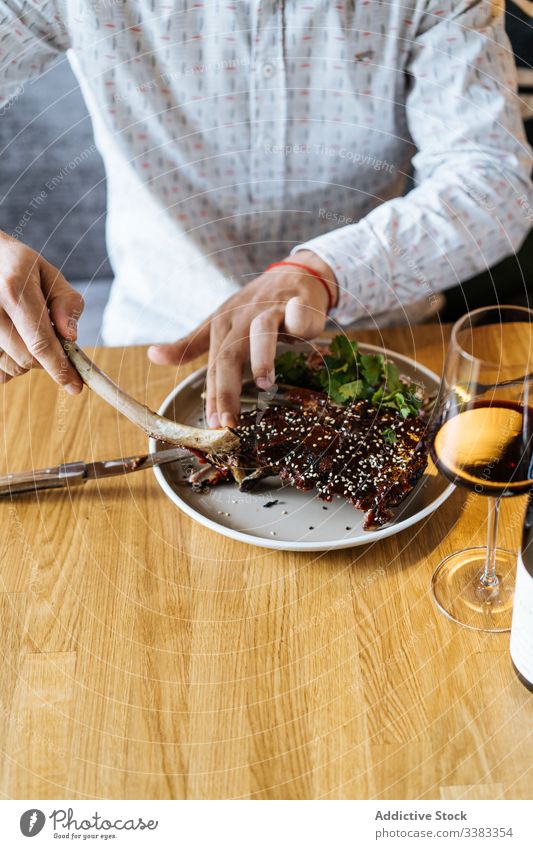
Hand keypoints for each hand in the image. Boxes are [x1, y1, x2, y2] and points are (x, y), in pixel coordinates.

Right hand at [0, 231, 83, 390]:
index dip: (60, 368)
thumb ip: (66, 303)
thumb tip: (71, 337)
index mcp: (13, 290)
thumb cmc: (18, 266)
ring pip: (10, 367)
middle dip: (46, 359)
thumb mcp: (48, 274)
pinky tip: (12, 342)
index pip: (41, 342)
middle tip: (49, 339)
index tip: (75, 386)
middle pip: (26, 359)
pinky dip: (8, 363)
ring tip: (25, 332)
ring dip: (26, 359)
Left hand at [148, 251, 336, 426]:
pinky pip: (298, 312)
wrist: (293, 275)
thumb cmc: (255, 306)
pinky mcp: (297, 304)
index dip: (213, 395)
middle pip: (231, 354)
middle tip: (228, 420)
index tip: (213, 424)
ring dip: (262, 357)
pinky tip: (301, 328)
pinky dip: (299, 318)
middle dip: (228, 389)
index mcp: (223, 325)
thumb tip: (153, 355)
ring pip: (262, 332)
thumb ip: (190, 344)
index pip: (214, 365)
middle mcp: (243, 318)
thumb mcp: (220, 323)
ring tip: (264, 383)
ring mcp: (270, 310)